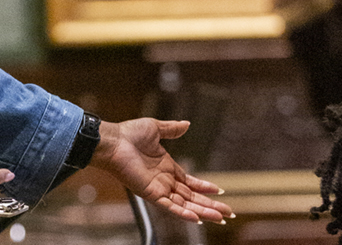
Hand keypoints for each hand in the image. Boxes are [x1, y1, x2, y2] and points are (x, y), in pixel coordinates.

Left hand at [92, 118, 233, 223]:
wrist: (112, 141)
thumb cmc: (128, 134)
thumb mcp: (155, 128)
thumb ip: (171, 129)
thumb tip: (186, 124)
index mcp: (166, 166)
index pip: (190, 181)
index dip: (204, 187)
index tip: (219, 191)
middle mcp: (164, 180)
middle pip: (192, 197)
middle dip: (211, 204)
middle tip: (228, 212)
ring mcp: (158, 188)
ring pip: (185, 204)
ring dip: (203, 211)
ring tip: (220, 218)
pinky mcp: (151, 193)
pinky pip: (169, 206)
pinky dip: (183, 213)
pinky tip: (196, 218)